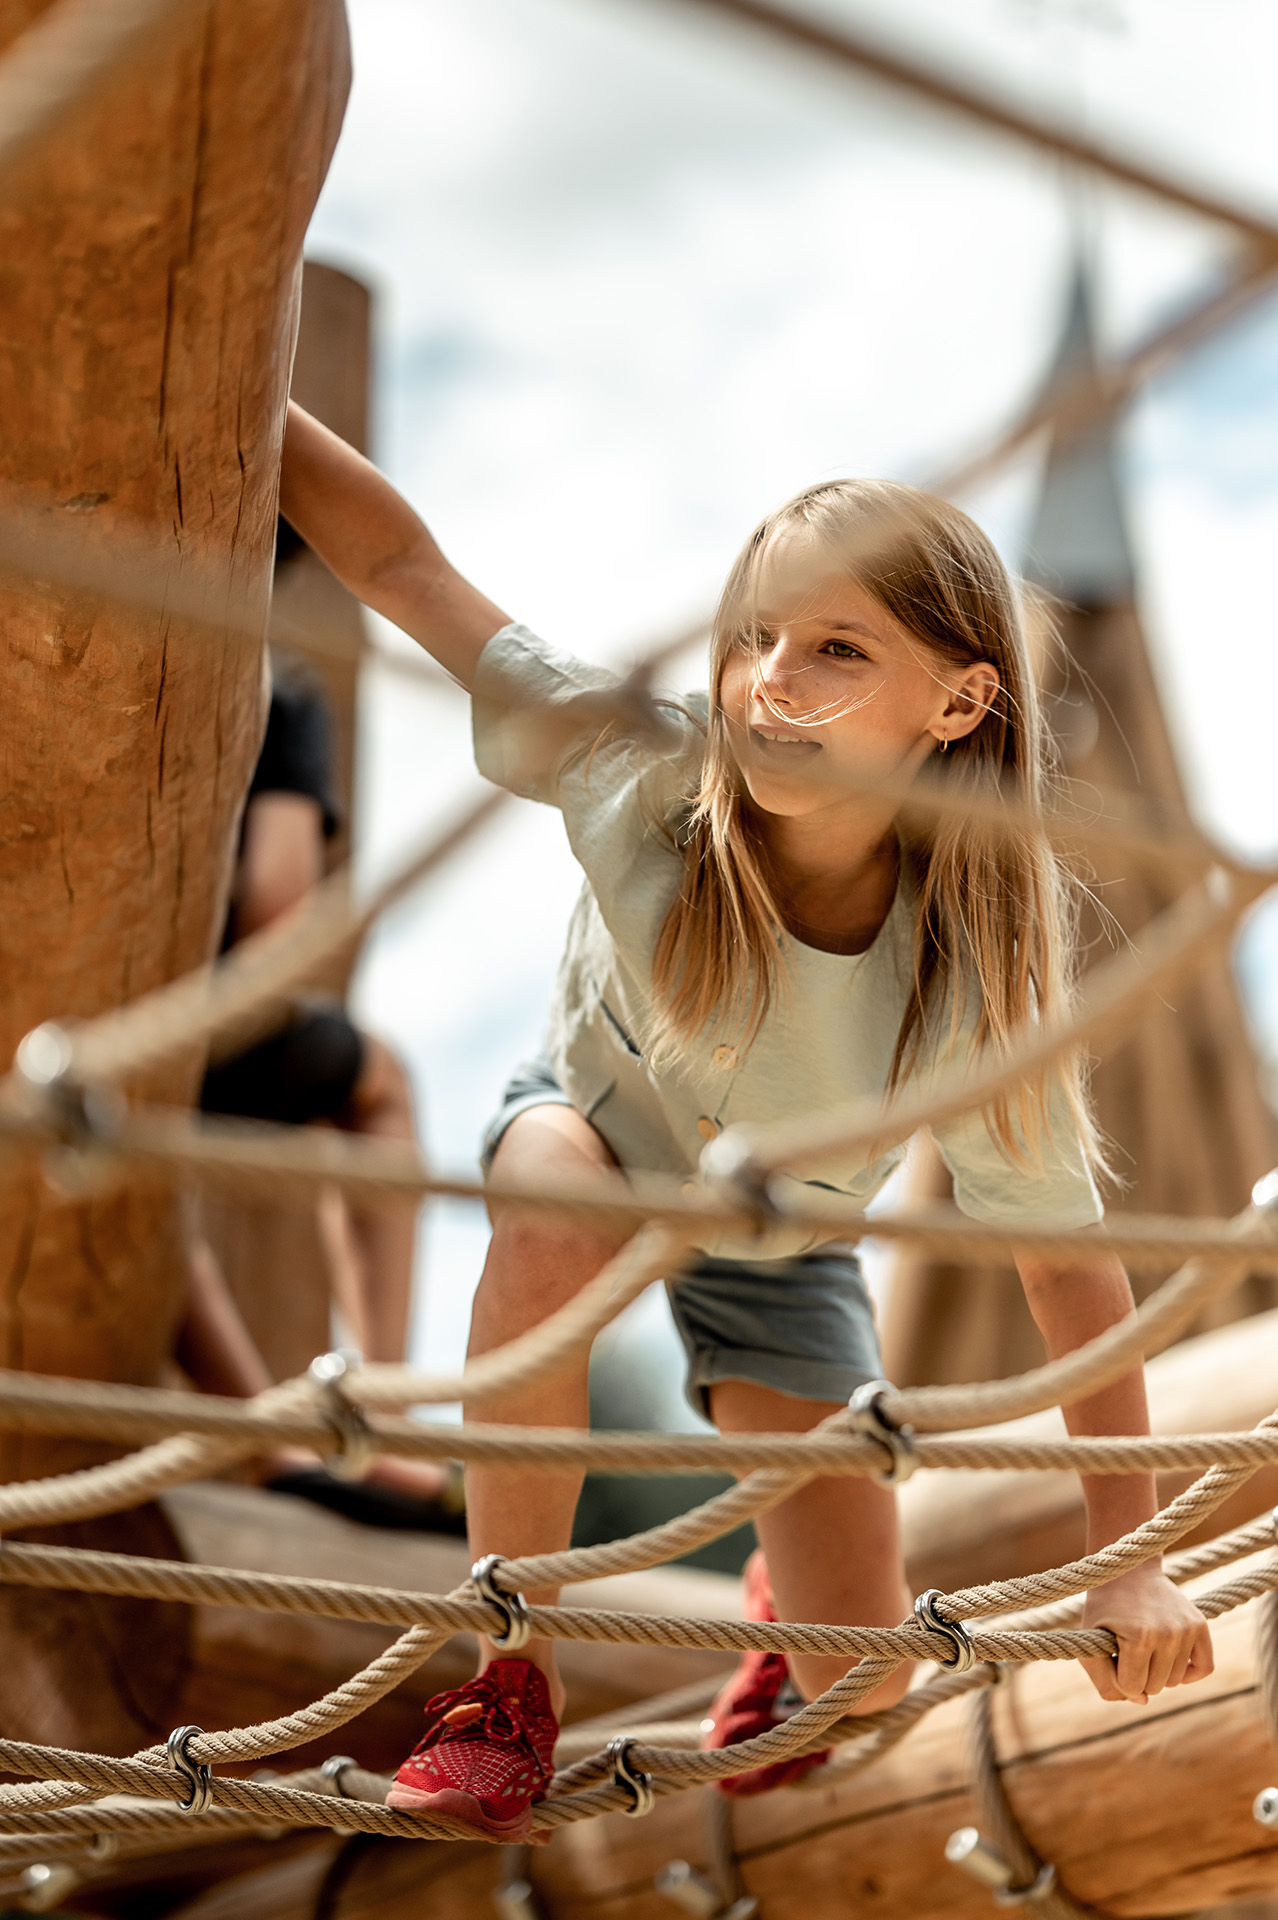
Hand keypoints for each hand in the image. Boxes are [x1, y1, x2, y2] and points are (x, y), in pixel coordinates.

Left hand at [1080, 1563, 1212, 1704]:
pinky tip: (1170, 1662)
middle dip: (1136, 1674)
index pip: (1131, 1687)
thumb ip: (1103, 1681)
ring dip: (1157, 1672)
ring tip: (1143, 1646)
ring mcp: (1187, 1628)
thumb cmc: (1104, 1607)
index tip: (1110, 1655)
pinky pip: (1205, 1668)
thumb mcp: (1088, 1641)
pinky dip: (1188, 1673)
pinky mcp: (1200, 1624)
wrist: (1127, 1568)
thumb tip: (1143, 1702)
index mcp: (1139, 1637)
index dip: (1116, 1676)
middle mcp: (1168, 1633)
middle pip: (1154, 1687)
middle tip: (1126, 1647)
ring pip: (1175, 1681)